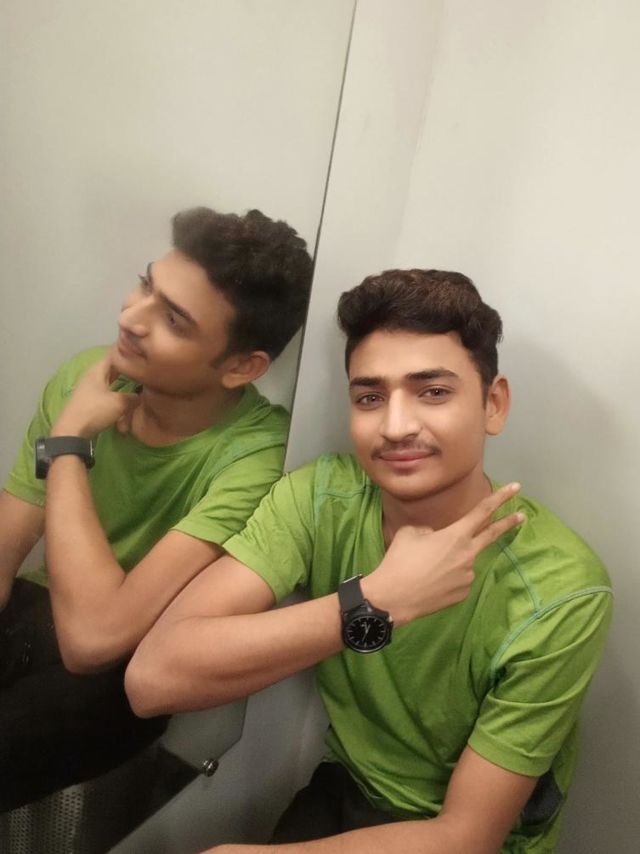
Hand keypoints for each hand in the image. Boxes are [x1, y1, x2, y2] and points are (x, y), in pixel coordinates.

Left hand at [51, 351, 140, 438]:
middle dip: (126, 371)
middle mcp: (91, 377)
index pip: (113, 354)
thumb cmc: (95, 411)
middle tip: (140, 371)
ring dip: (121, 388)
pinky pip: (105, 396)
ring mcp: (88, 389)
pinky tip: (122, 406)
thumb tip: (141, 395)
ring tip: (134, 390)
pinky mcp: (88, 402)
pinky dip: (115, 399)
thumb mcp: (119, 403)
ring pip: (109, 384)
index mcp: (97, 371)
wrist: (72, 431)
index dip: (126, 352)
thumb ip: (133, 397)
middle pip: (112, 369)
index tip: (140, 352)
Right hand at [363, 483, 523, 625]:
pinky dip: (447, 578)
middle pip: (491, 535)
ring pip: (463, 561)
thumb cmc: (400, 560)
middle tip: (522, 515)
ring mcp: (467, 575)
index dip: (500, 498)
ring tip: (424, 569)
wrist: (393, 597)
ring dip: (450, 561)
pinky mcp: (462, 593)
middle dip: (507, 523)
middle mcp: (467, 555)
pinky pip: (458, 579)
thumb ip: (428, 530)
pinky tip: (430, 583)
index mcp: (456, 535)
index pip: (482, 511)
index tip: (515, 488)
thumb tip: (435, 537)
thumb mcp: (410, 533)